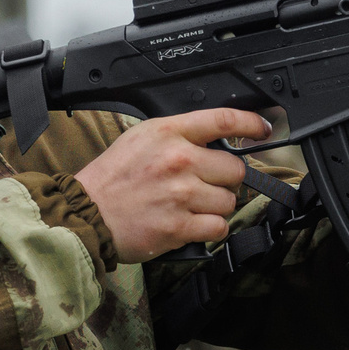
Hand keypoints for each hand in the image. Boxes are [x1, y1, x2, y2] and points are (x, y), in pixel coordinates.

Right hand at [75, 109, 266, 263]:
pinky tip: (191, 224)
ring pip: (229, 201)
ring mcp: (181, 195)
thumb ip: (178, 136)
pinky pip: (218, 227)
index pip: (224, 120)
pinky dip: (210, 229)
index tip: (263, 129)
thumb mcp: (141, 139)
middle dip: (225, 179)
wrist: (86, 213)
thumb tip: (216, 143)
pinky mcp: (179, 227)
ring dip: (216, 206)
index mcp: (168, 133)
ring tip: (191, 206)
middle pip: (235, 168)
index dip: (251, 123)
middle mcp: (178, 160)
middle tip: (205, 185)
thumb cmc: (111, 179)